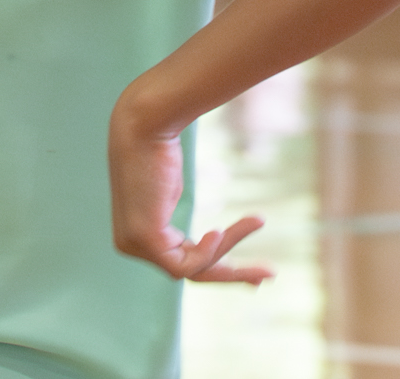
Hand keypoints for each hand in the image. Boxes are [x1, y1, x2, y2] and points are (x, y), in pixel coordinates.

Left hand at [107, 102, 269, 284]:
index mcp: (137, 233)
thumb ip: (175, 207)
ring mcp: (133, 244)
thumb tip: (199, 221)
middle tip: (269, 275)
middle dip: (231, 274)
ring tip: (258, 219)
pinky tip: (218, 231)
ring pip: (194, 267)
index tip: (254, 270)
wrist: (144, 124)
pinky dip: (208, 250)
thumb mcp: (169, 186)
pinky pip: (186, 264)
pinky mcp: (144, 239)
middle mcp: (130, 244)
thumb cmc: (157, 144)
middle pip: (190, 271)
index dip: (217, 261)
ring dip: (228, 247)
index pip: (182, 260)